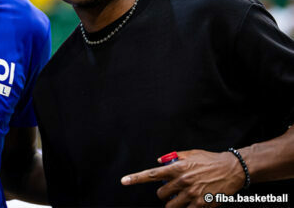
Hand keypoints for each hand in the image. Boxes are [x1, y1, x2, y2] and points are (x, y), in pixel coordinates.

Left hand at [120, 149, 244, 207]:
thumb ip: (174, 157)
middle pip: (161, 193)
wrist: (232, 170)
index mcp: (178, 167)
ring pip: (171, 205)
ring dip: (173, 203)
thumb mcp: (191, 154)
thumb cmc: (210, 160)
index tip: (124, 181)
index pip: (152, 174)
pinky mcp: (201, 204)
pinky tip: (191, 202)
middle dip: (164, 193)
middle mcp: (182, 181)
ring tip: (181, 196)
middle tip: (173, 189)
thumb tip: (159, 161)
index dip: (136, 178)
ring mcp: (191, 194)